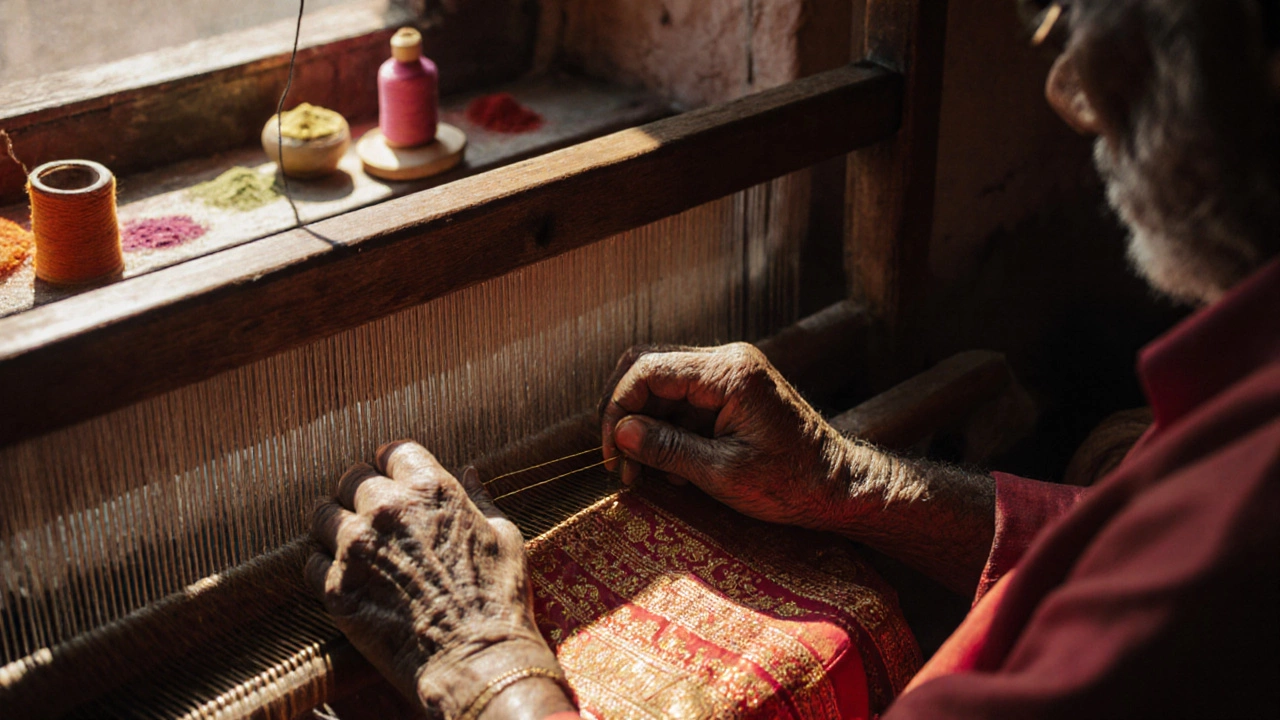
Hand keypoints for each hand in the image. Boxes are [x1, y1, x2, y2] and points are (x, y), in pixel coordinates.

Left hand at [307, 441, 572, 718]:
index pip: (392, 451)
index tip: (392, 479)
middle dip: (360, 492)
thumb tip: (470, 472)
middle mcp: (387, 511)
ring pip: (321, 515)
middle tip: (369, 514)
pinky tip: (346, 578)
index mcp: (431, 490)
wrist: (478, 661)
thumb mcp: (504, 537)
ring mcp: (356, 549)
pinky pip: (310, 563)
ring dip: (334, 525)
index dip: (392, 465)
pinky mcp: (336, 589)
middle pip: (351, 478)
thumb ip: (479, 499)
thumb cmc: (499, 599)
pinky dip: (324, 567)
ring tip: (350, 544)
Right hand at [599, 343, 856, 529]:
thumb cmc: (791, 483)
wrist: (841, 487)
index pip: (646, 370)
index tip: (613, 455)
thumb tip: (621, 432)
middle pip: (648, 369)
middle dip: (625, 416)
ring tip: (645, 476)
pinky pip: (683, 402)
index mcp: (728, 373)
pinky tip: (672, 471)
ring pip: (662, 387)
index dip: (618, 410)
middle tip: (620, 463)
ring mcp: (730, 375)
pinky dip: (667, 433)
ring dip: (645, 429)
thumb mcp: (723, 473)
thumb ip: (669, 449)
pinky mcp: (732, 393)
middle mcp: (727, 361)